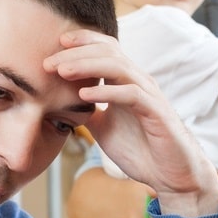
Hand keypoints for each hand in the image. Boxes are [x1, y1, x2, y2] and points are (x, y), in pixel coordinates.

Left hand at [46, 30, 217, 217]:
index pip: (106, 48)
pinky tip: (84, 95)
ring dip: (87, 66)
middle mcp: (139, 82)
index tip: (55, 44)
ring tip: (62, 72)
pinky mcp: (156, 112)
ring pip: (119, 67)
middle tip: (48, 62)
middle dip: (76, 54)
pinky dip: (107, 91)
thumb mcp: (103, 127)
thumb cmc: (140, 149)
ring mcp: (149, 95)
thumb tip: (60, 104)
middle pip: (108, 52)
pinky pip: (131, 94)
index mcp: (126, 82)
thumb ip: (87, 111)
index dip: (82, 41)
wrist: (169, 175)